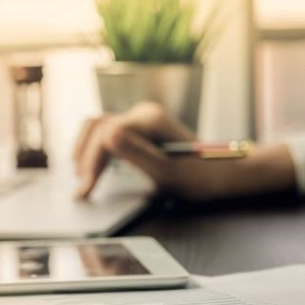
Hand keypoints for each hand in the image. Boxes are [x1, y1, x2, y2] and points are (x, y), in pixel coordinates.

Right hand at [73, 102, 296, 200]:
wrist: (223, 173)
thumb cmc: (200, 177)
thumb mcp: (168, 173)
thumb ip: (138, 154)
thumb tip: (108, 136)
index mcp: (150, 119)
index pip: (106, 135)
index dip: (92, 163)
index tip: (86, 191)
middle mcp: (142, 113)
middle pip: (97, 127)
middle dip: (85, 158)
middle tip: (82, 191)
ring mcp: (139, 118)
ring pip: (97, 125)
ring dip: (84, 150)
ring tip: (81, 178)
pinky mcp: (138, 128)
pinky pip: (105, 131)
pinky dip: (93, 148)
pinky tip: (89, 167)